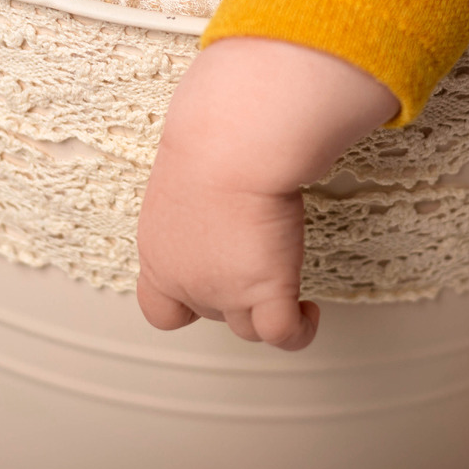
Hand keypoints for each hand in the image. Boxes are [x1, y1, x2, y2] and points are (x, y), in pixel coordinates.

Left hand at [135, 38, 397, 350]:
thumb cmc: (211, 133)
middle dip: (232, 295)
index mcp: (159, 247)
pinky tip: (310, 311)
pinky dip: (300, 330)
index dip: (185, 302)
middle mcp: (186, 277)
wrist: (232, 143)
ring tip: (290, 299)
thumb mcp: (188, 159)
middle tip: (258, 266)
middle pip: (208, 312)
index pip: (158, 304)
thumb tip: (221, 146)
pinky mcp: (265, 291)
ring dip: (265, 314)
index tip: (209, 282)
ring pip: (245, 328)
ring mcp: (225, 290)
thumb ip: (200, 173)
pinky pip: (284, 334)